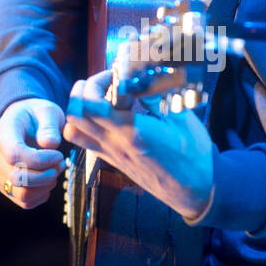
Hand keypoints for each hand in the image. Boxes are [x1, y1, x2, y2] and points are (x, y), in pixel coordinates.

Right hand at [0, 97, 65, 209]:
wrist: (25, 121)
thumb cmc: (36, 115)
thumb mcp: (47, 111)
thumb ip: (49, 126)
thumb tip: (49, 145)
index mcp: (2, 132)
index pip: (14, 155)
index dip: (40, 160)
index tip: (58, 154)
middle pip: (17, 178)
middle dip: (46, 175)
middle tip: (61, 163)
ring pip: (20, 193)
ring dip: (44, 187)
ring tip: (55, 171)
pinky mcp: (5, 185)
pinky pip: (23, 201)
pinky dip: (41, 195)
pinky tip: (48, 181)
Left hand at [63, 69, 214, 220]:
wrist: (193, 191)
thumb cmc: (192, 154)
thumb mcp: (181, 119)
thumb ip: (157, 96)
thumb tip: (140, 75)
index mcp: (132, 132)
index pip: (92, 105)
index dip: (95, 83)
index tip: (114, 75)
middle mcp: (115, 144)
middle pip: (74, 115)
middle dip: (82, 90)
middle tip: (103, 82)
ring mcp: (110, 154)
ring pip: (72, 131)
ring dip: (79, 109)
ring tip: (101, 98)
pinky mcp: (111, 160)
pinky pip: (85, 142)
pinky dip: (85, 124)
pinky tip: (106, 115)